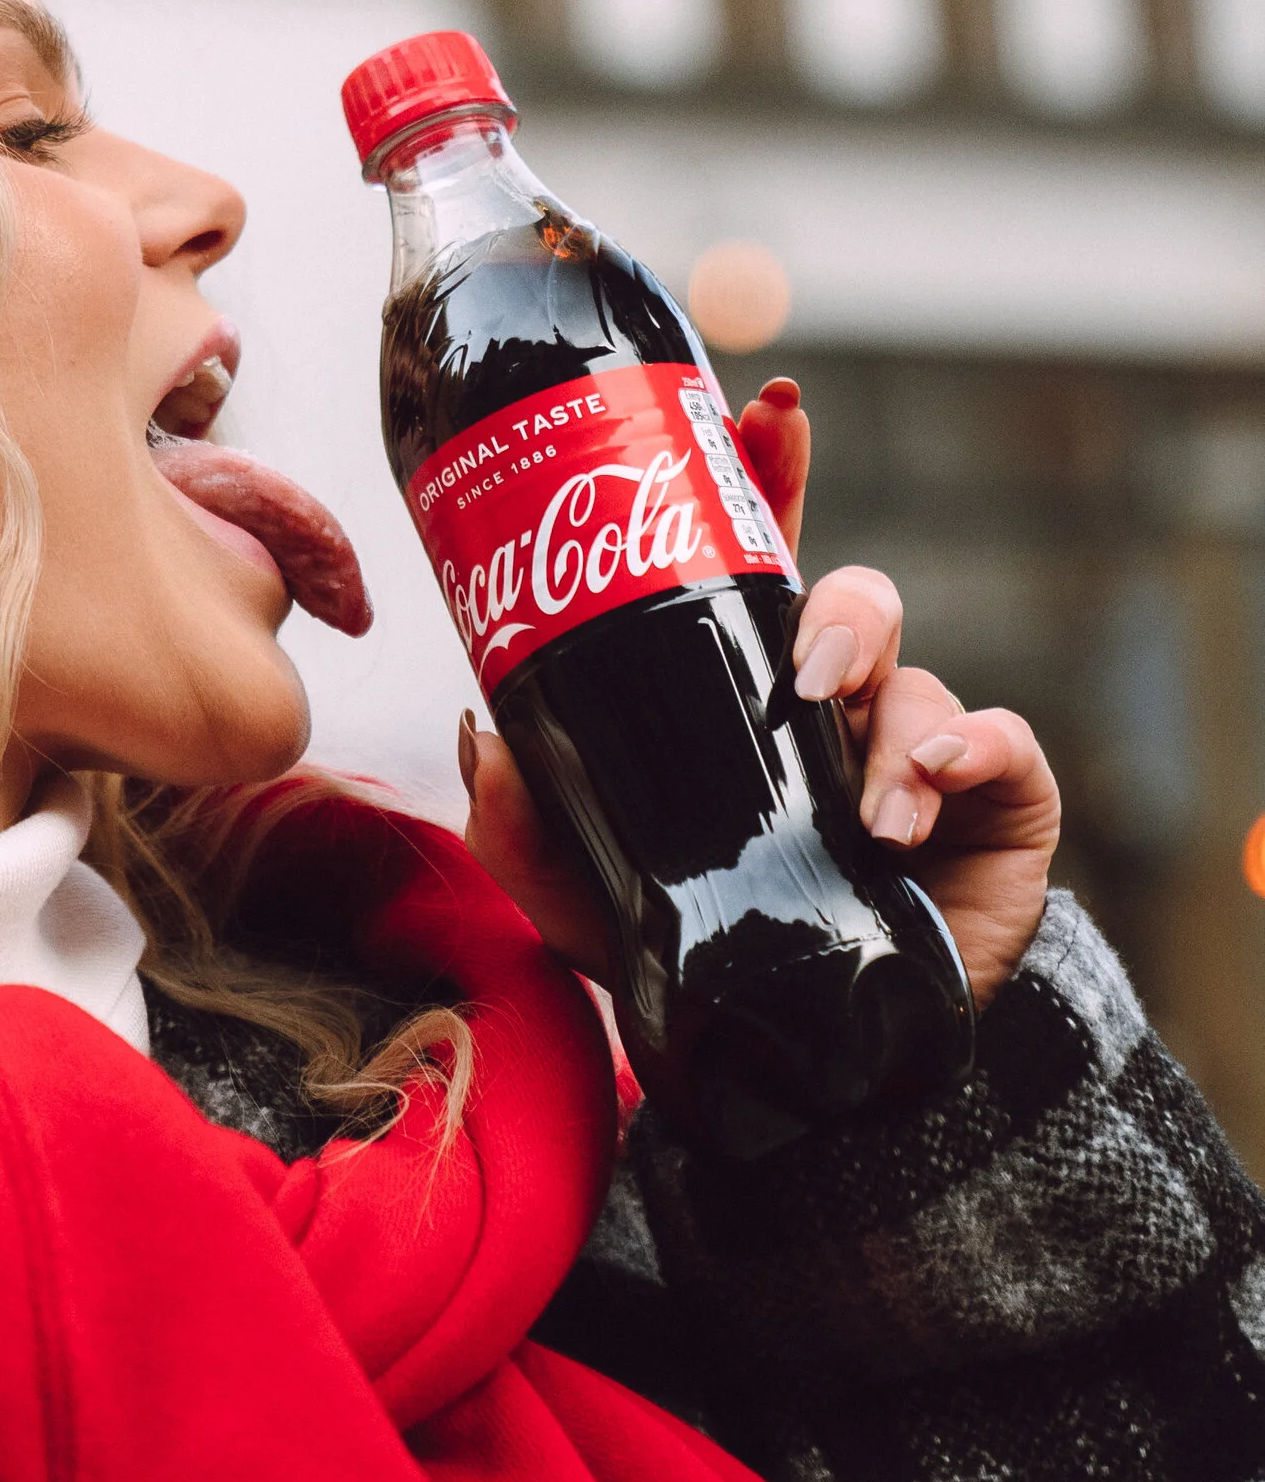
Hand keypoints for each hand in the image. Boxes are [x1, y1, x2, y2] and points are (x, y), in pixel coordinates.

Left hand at [458, 377, 1058, 1005]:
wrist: (815, 1067)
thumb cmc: (706, 952)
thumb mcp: (589, 896)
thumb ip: (525, 826)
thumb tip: (479, 736)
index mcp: (748, 692)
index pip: (761, 565)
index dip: (772, 479)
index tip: (767, 413)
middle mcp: (838, 701)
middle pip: (850, 604)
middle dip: (834, 617)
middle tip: (805, 675)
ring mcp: (922, 746)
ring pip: (916, 677)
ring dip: (888, 731)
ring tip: (871, 813)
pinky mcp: (999, 801)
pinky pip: (1001, 742)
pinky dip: (969, 749)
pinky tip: (928, 786)